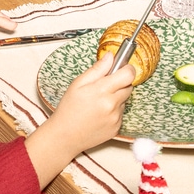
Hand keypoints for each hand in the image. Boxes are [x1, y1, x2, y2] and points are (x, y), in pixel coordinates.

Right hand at [25, 54, 135, 186]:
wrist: (65, 136)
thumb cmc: (69, 109)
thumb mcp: (78, 84)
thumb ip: (97, 69)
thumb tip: (110, 57)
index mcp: (102, 91)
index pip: (128, 74)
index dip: (127, 69)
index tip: (121, 68)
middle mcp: (112, 105)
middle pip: (128, 86)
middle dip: (120, 83)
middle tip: (104, 87)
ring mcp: (116, 118)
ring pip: (124, 100)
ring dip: (116, 98)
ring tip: (98, 103)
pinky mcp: (117, 128)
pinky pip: (121, 113)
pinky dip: (114, 111)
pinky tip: (100, 114)